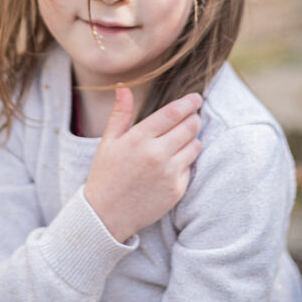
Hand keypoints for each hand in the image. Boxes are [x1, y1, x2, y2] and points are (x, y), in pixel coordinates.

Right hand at [84, 87, 202, 242]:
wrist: (106, 214)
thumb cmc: (105, 174)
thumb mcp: (107, 142)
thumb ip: (120, 114)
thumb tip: (124, 87)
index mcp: (138, 139)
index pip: (173, 113)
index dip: (188, 103)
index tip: (196, 97)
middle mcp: (156, 154)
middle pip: (189, 127)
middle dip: (193, 118)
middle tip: (191, 116)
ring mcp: (169, 173)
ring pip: (195, 146)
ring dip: (192, 139)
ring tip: (179, 140)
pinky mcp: (177, 189)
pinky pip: (191, 167)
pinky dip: (185, 161)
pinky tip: (171, 163)